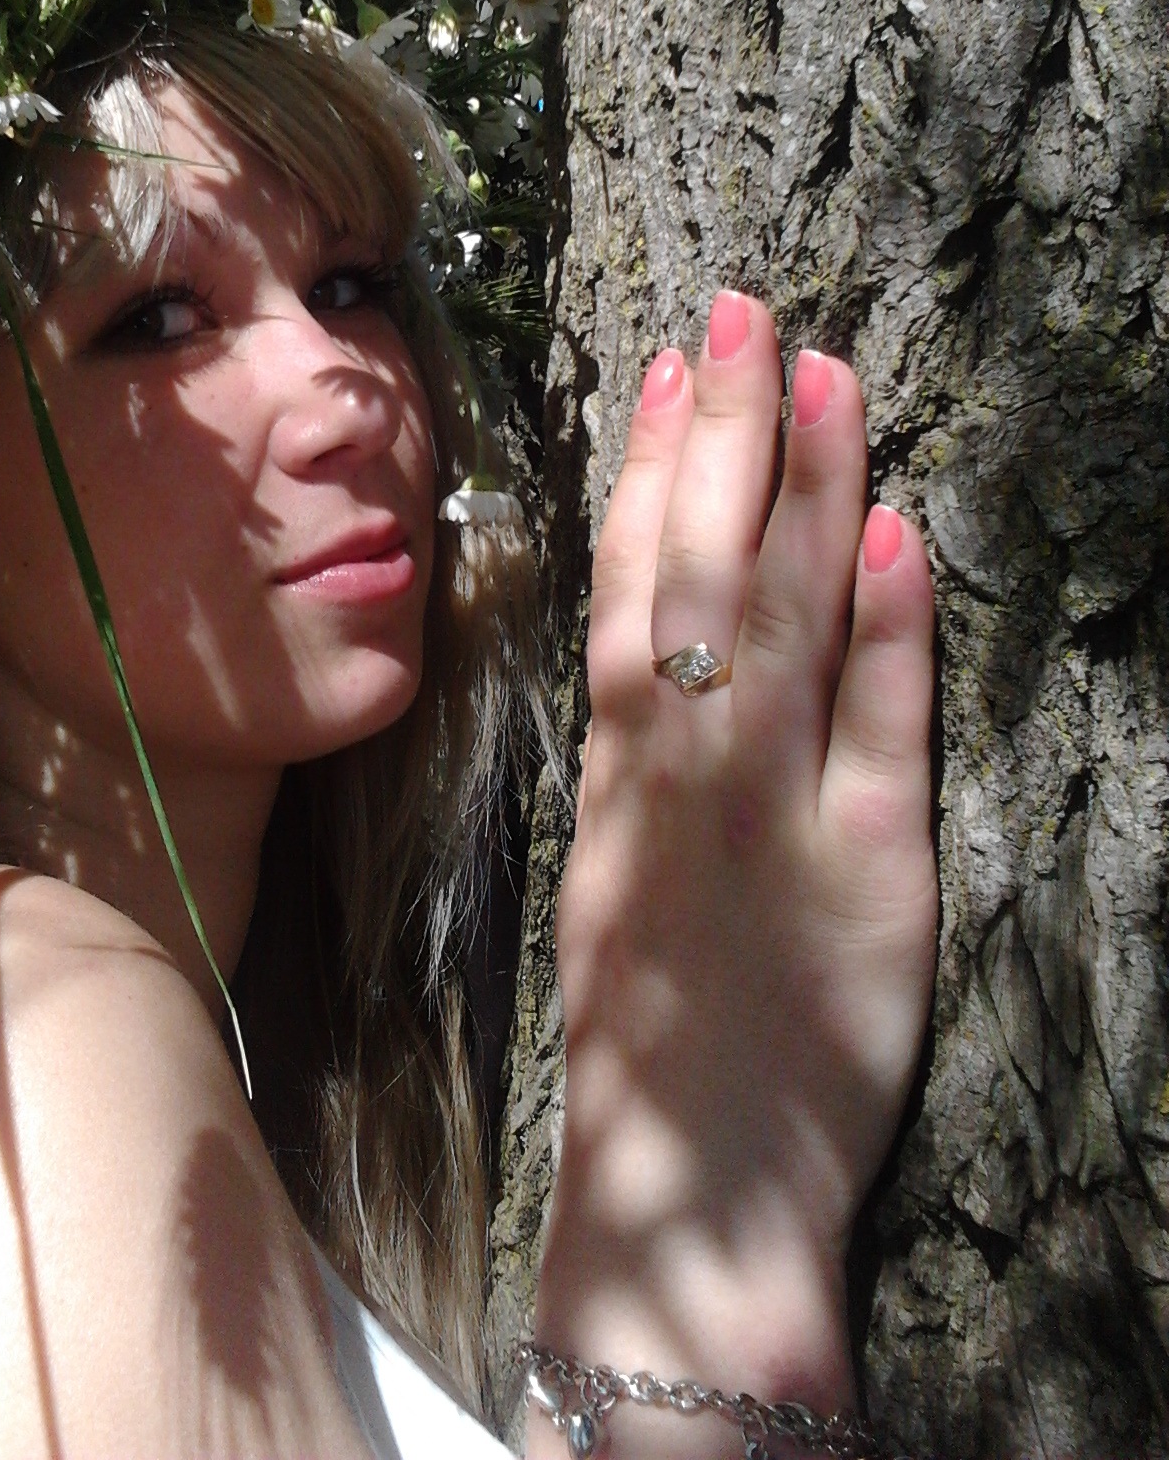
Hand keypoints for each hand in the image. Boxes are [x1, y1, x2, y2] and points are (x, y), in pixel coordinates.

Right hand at [533, 293, 936, 1441]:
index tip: (672, 363)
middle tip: (746, 308)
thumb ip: (646, 746)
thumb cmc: (651, 1038)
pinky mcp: (864, 875)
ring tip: (820, 370)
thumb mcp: (620, 874)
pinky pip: (872, 729)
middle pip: (698, 571)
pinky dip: (884, 629)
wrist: (687, 1205)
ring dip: (798, 489)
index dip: (651, 465)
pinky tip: (895, 530)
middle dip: (723, 432)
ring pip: (778, 620)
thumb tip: (662, 618)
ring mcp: (767, 815)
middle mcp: (683, 772)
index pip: (632, 582)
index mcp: (620, 770)